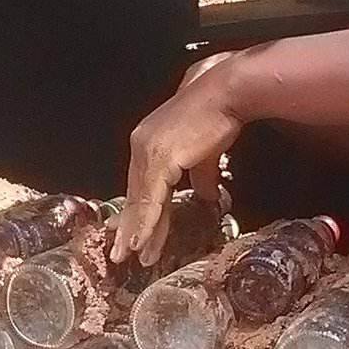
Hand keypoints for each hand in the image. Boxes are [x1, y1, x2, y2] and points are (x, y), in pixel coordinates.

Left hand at [112, 68, 244, 264]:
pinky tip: (140, 242)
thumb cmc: (219, 112)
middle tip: (121, 252)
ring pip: (139, 201)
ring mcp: (148, 152)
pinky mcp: (161, 159)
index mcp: (150, 141)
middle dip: (130, 226)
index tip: (130, 230)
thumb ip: (202, 175)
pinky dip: (145, 223)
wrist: (228, 92)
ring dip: (135, 232)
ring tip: (131, 256)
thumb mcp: (207, 151)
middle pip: (135, 194)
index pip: (141, 183)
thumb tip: (207, 197)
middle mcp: (142, 145)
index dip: (137, 209)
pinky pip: (151, 200)